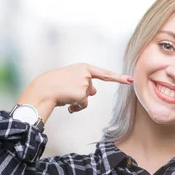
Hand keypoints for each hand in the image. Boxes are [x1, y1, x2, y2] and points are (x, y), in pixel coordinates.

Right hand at [18, 63, 132, 115]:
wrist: (43, 89)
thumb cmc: (55, 84)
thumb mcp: (71, 79)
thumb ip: (84, 83)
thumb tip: (94, 92)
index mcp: (83, 67)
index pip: (104, 74)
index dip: (118, 78)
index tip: (130, 80)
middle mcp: (86, 74)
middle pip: (91, 90)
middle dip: (82, 94)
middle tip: (68, 92)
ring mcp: (85, 83)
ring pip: (87, 98)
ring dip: (77, 101)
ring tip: (64, 96)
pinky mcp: (82, 93)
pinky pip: (83, 105)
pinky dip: (75, 107)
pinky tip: (67, 103)